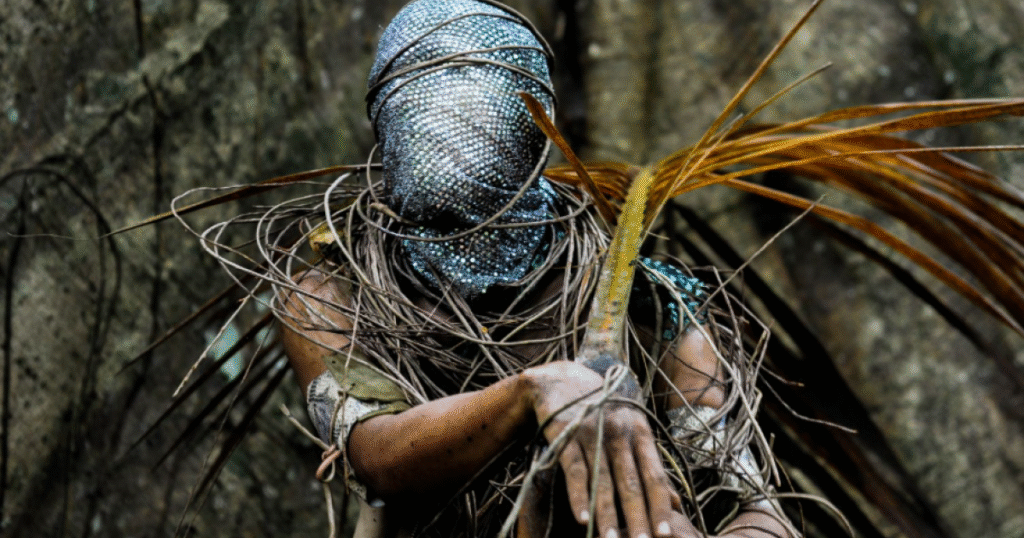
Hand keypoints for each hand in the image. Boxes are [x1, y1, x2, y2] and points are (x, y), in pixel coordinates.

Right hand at [523, 361, 699, 537]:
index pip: (654, 474)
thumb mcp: (632, 432)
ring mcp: (591, 432)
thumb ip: (651, 466)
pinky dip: (578, 495)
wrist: (561, 382)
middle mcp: (618, 431)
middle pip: (630, 481)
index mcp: (640, 432)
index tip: (664, 535)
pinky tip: (582, 518)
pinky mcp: (565, 434)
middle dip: (637, 516)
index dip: (659, 505)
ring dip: (607, 514)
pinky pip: (574, 470)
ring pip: (603, 480)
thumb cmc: (603, 413)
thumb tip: (675, 502)